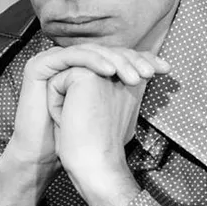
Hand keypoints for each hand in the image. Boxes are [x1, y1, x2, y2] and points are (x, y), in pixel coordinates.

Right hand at [8, 44, 167, 169]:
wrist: (47, 155)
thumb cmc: (77, 138)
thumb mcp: (110, 109)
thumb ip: (125, 89)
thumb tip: (154, 74)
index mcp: (85, 67)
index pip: (117, 56)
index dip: (142, 59)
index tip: (165, 69)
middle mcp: (70, 61)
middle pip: (106, 51)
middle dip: (133, 59)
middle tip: (152, 72)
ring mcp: (54, 61)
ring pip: (92, 51)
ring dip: (117, 61)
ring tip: (135, 77)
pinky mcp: (41, 65)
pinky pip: (72, 56)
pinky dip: (93, 61)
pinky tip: (110, 73)